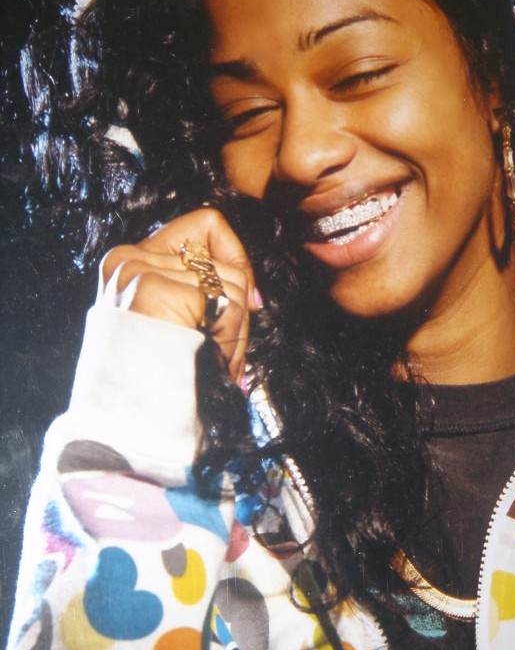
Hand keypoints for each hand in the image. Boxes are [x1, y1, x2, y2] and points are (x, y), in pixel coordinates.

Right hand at [100, 209, 258, 380]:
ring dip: (236, 333)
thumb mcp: (173, 326)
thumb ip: (198, 291)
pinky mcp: (155, 290)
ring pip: (233, 283)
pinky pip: (228, 303)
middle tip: (224, 354)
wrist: (130, 424)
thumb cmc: (158, 384)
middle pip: (226, 263)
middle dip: (237, 314)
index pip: (206, 225)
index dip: (235, 258)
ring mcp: (138, 272)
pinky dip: (231, 339)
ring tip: (211, 362)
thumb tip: (251, 295)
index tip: (243, 301)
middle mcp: (127, 260)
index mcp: (128, 264)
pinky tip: (209, 361)